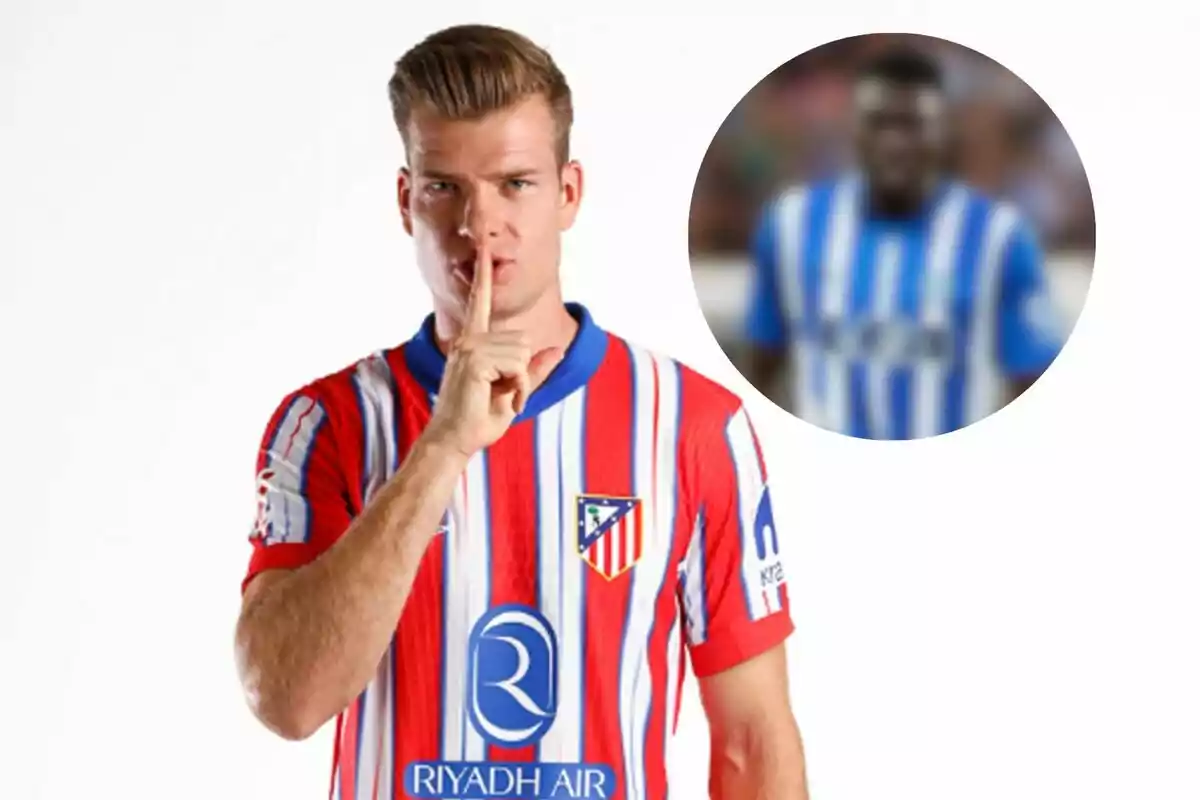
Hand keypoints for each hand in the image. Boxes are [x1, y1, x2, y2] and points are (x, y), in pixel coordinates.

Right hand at [423, 244, 563, 458]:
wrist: (455, 441)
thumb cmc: (479, 419)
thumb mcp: (514, 392)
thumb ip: (534, 369)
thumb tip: (556, 349)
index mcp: (473, 342)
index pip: (481, 303)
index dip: (484, 276)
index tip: (483, 247)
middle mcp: (469, 339)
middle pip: (523, 340)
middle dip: (523, 372)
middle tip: (502, 395)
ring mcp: (470, 347)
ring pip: (523, 353)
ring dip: (521, 382)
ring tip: (499, 398)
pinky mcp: (474, 360)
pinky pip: (519, 367)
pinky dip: (520, 389)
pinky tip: (502, 401)